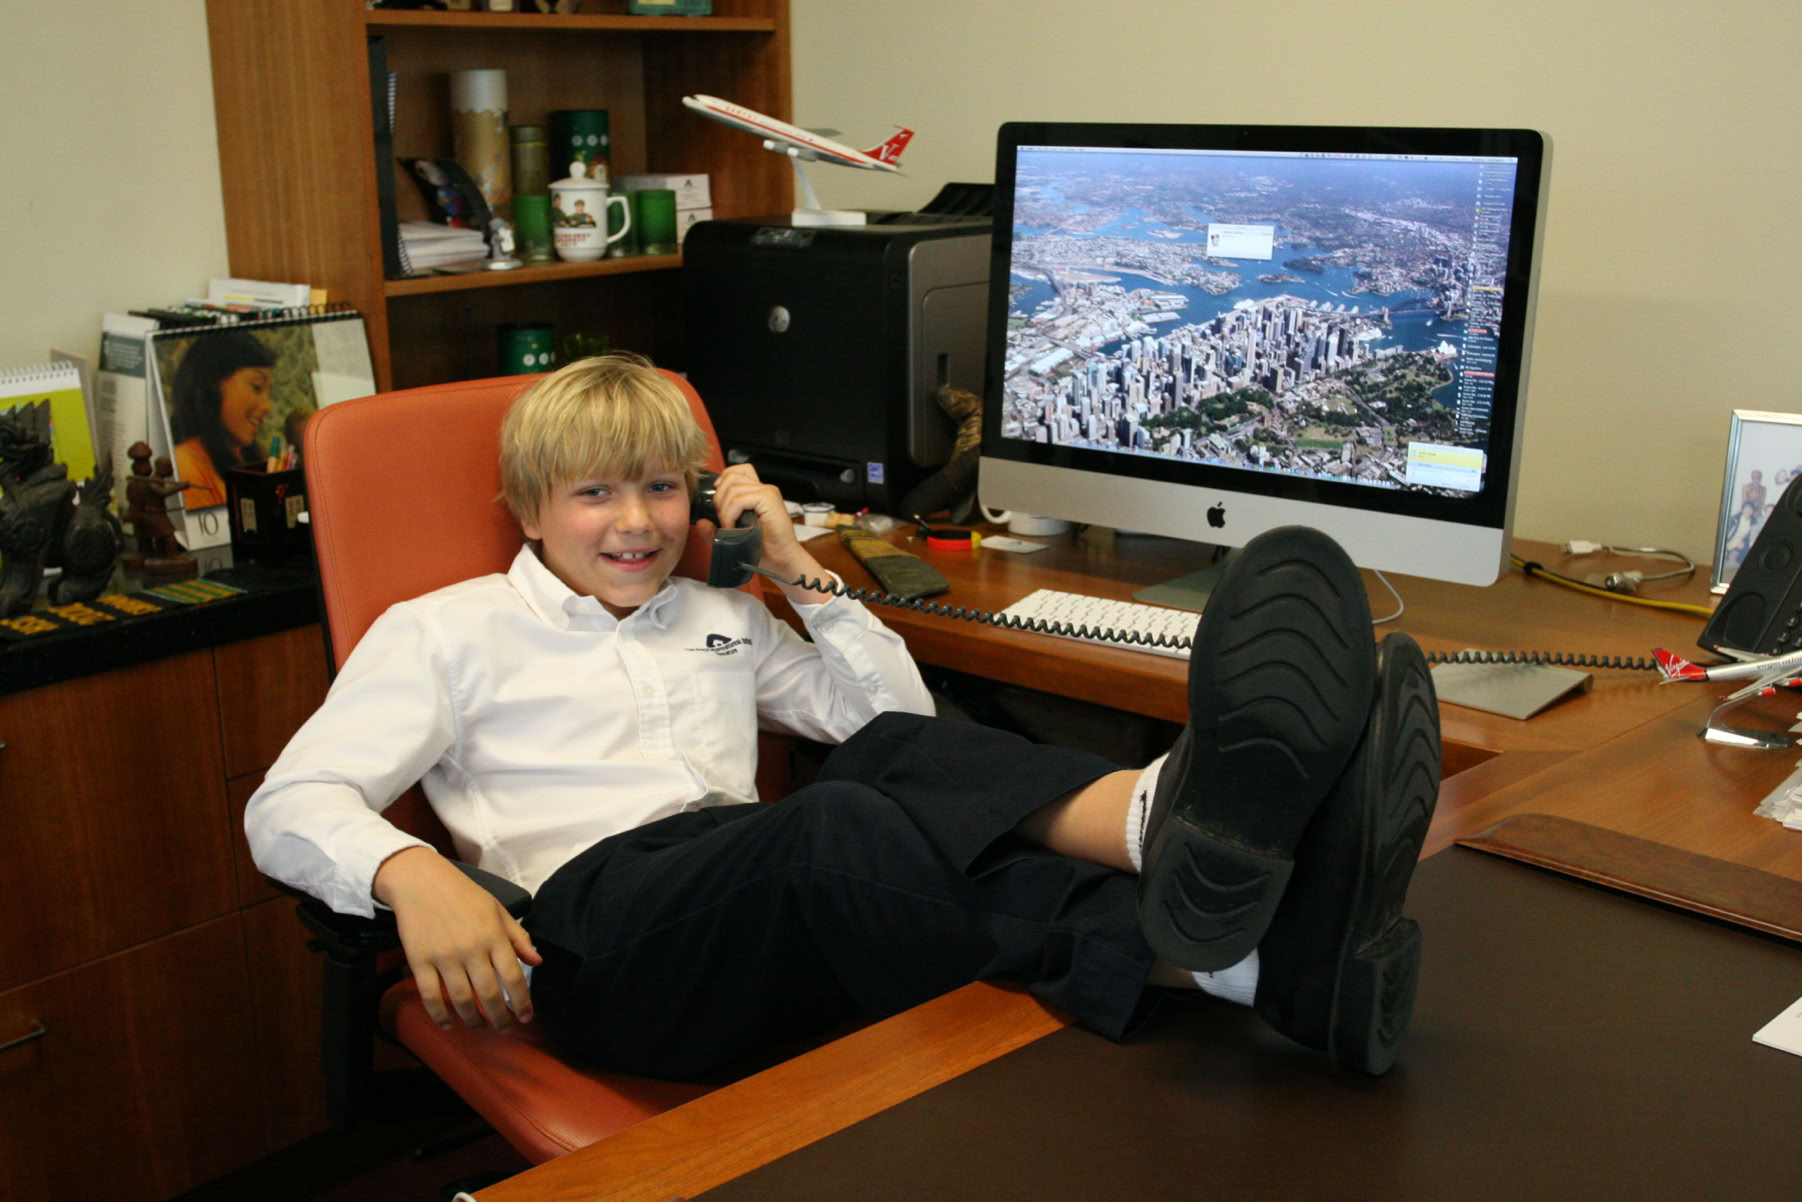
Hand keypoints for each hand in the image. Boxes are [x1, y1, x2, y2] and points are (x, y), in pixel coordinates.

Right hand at [372, 847, 540, 1030]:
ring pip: (461, 1000)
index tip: (526, 1018)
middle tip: (504, 1029)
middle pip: (489, 994)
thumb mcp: (498, 909)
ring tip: (479, 1027)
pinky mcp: (419, 961)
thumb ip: (519, 937)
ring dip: (472, 1020)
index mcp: (493, 935)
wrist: (421, 881)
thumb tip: (537, 961)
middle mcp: (471, 948)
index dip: (521, 1002)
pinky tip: (447, 1024)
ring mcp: (444, 956)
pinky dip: (439, 1015)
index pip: (513, 977)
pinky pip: (431, 996)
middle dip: (499, 1018)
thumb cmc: (463, 894)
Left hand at [710, 464, 831, 601]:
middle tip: (724, 521)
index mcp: (757, 492)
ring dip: (724, 510)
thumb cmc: (762, 550)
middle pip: (730, 477)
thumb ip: (715, 530)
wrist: (781, 562)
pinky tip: (734, 527)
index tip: (719, 503)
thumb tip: (701, 522)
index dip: (722, 482)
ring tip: (730, 527)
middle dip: (719, 498)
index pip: (736, 471)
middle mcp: (763, 488)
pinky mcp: (769, 499)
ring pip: (732, 488)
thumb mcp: (732, 538)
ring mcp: (767, 492)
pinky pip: (739, 499)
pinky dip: (730, 514)